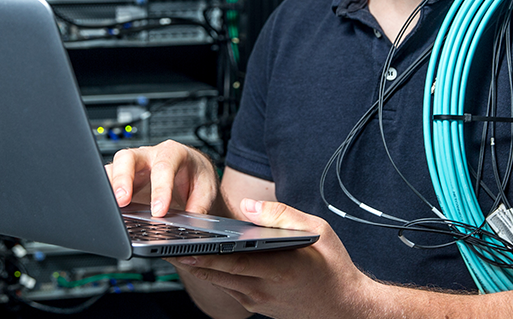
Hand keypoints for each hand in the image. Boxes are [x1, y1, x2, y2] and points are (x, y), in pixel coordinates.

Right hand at [105, 140, 219, 216]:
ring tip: (110, 208)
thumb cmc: (197, 178)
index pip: (163, 167)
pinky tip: (106, 210)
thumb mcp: (207, 190)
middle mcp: (149, 155)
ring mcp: (133, 167)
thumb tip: (191, 226)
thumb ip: (199, 207)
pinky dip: (105, 195)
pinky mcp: (123, 180)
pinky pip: (108, 182)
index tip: (159, 211)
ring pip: (113, 168)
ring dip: (109, 187)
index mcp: (173, 152)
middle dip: (123, 179)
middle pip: (128, 158)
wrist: (192, 176)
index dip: (160, 190)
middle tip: (122, 201)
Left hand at [172, 198, 378, 318]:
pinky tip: (202, 262)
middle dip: (191, 261)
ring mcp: (259, 302)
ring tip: (176, 250)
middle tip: (165, 248)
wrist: (347, 306)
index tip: (182, 247)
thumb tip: (248, 206)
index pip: (233, 262)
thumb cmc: (334, 267)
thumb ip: (281, 214)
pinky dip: (214, 275)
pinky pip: (230, 289)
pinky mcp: (258, 306)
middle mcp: (264, 290)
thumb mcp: (317, 230)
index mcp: (279, 270)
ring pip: (221, 283)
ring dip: (199, 268)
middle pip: (219, 274)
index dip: (205, 256)